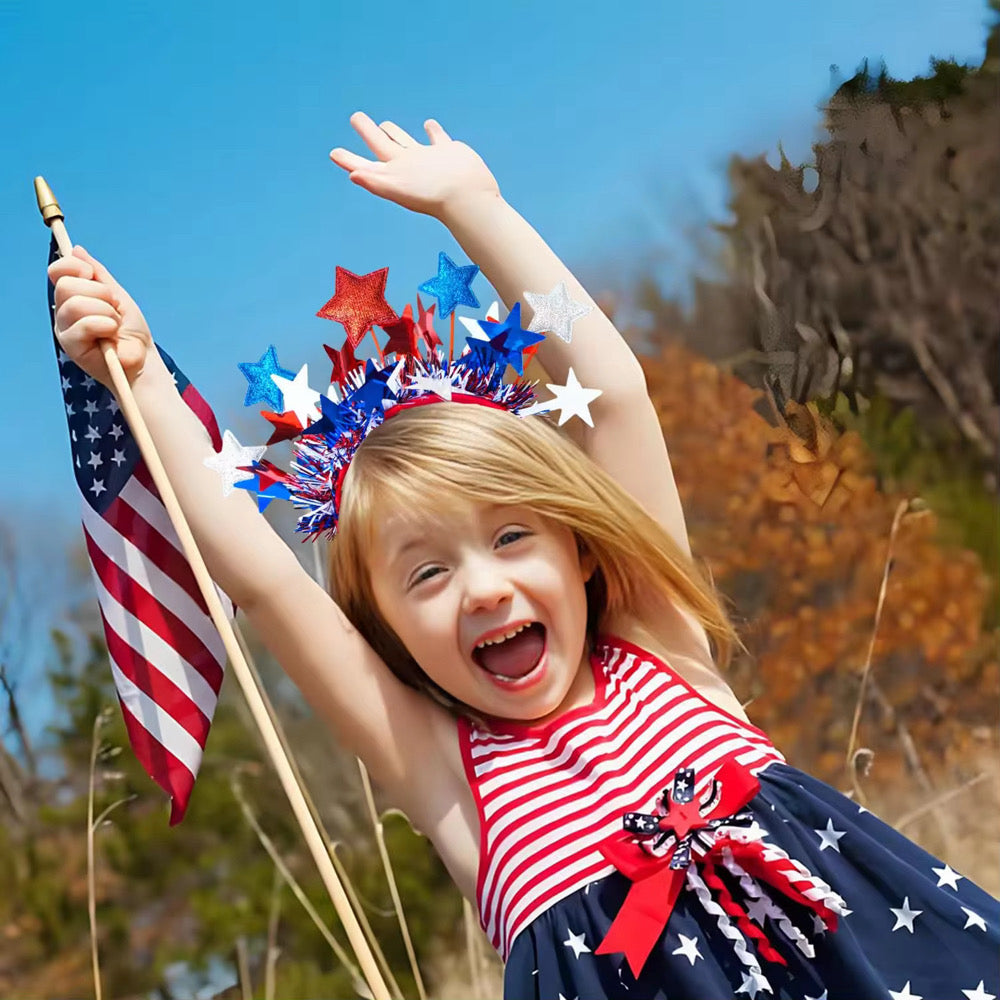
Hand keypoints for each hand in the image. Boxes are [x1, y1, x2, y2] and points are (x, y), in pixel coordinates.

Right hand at [48, 246, 151, 388]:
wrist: (142, 359)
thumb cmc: (131, 331)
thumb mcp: (118, 295)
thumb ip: (98, 274)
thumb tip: (77, 250)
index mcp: (73, 297)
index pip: (58, 271)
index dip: (73, 266)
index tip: (92, 275)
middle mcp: (64, 311)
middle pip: (66, 285)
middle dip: (99, 293)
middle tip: (114, 309)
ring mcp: (65, 328)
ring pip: (75, 303)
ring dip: (105, 311)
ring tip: (115, 324)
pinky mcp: (70, 346)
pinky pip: (84, 324)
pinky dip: (105, 325)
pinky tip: (112, 334)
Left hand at [329, 112, 500, 217]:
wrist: (469, 198)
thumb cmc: (435, 196)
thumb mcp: (401, 189)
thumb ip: (376, 182)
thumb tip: (352, 174)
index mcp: (393, 173)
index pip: (365, 164)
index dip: (349, 159)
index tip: (334, 153)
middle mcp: (407, 166)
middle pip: (382, 145)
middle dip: (367, 131)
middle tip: (356, 117)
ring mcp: (427, 159)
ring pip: (406, 141)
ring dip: (395, 132)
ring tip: (385, 124)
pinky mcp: (447, 152)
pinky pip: (437, 138)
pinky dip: (432, 131)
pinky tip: (428, 125)